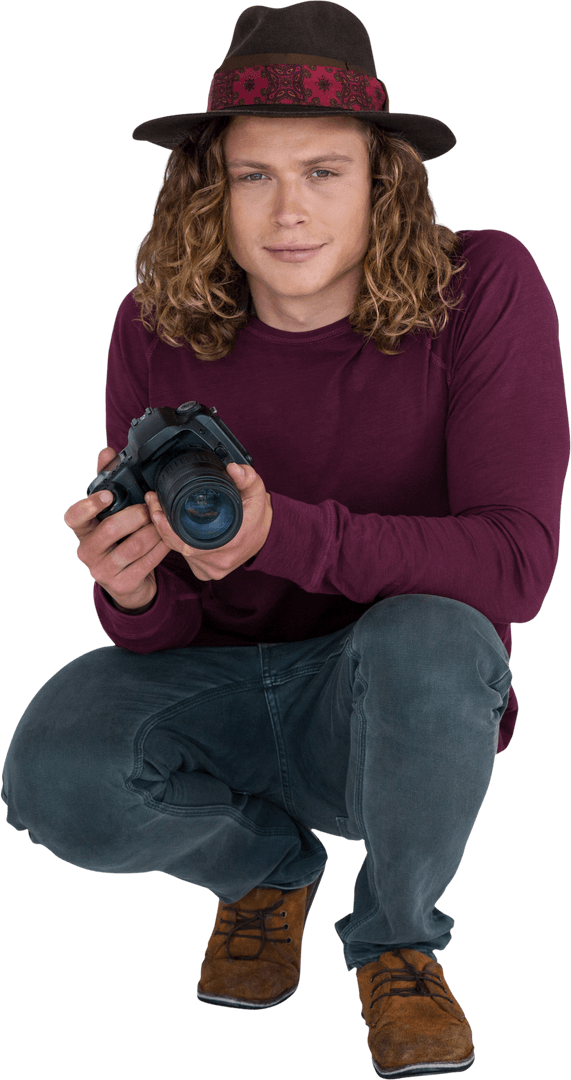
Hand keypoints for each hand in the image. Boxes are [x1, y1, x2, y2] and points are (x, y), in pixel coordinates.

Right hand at [63, 446, 169, 609]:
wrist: (128, 583)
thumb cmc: (118, 541)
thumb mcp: (110, 515)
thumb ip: (106, 483)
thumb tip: (106, 452)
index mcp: (82, 531)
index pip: (73, 517)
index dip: (89, 506)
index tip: (108, 495)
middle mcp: (87, 551)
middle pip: (111, 529)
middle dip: (136, 515)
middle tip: (149, 509)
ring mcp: (103, 571)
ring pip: (134, 545)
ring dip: (154, 531)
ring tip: (162, 522)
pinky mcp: (123, 584)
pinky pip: (148, 561)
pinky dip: (162, 547)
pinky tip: (168, 539)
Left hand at [145, 462, 272, 580]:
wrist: (267, 536)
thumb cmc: (257, 514)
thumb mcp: (256, 491)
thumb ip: (246, 477)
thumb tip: (233, 468)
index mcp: (229, 543)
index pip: (186, 542)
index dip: (166, 527)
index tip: (156, 508)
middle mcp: (219, 561)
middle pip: (178, 547)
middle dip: (160, 525)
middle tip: (153, 503)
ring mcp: (213, 570)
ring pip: (179, 554)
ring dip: (167, 534)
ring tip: (159, 511)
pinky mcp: (208, 573)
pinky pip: (185, 559)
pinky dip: (177, 544)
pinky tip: (171, 528)